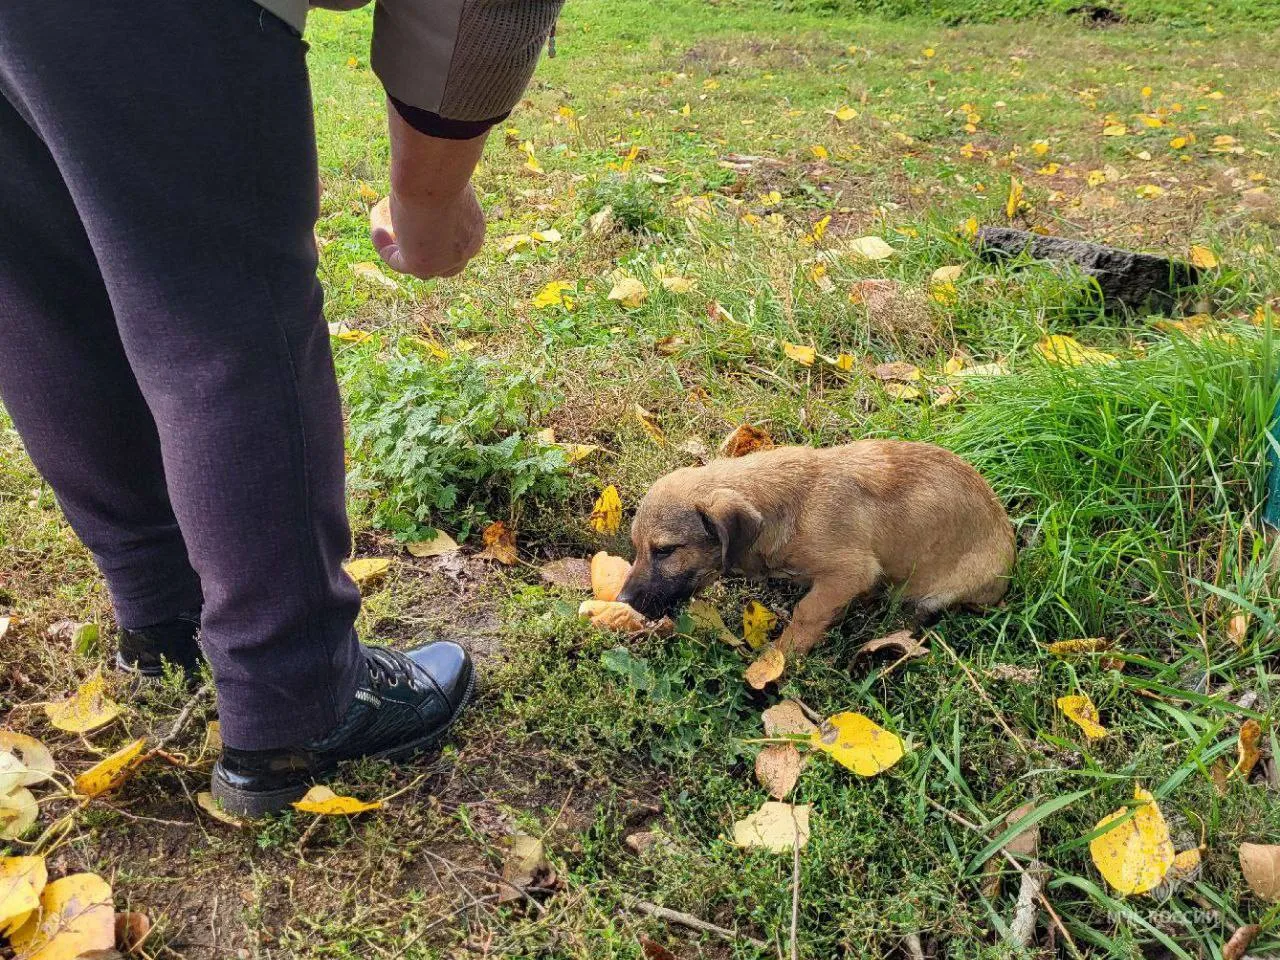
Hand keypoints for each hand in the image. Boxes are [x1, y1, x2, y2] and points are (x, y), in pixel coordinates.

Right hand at [372, 102, 489, 279]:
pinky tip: (376, 226)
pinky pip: (397, 262)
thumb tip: (448, 137)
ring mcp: (445, 261)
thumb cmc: (445, 164)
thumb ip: (447, 167)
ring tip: (384, 223)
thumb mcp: (449, 169)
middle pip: (445, 266)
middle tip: (400, 227)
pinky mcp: (422, 265)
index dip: (438, 235)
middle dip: (422, 249)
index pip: (459, 245)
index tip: (417, 216)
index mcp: (476, 229)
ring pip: (421, 268)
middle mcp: (466, 250)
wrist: (434, 174)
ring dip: (401, 248)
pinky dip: (385, 247)